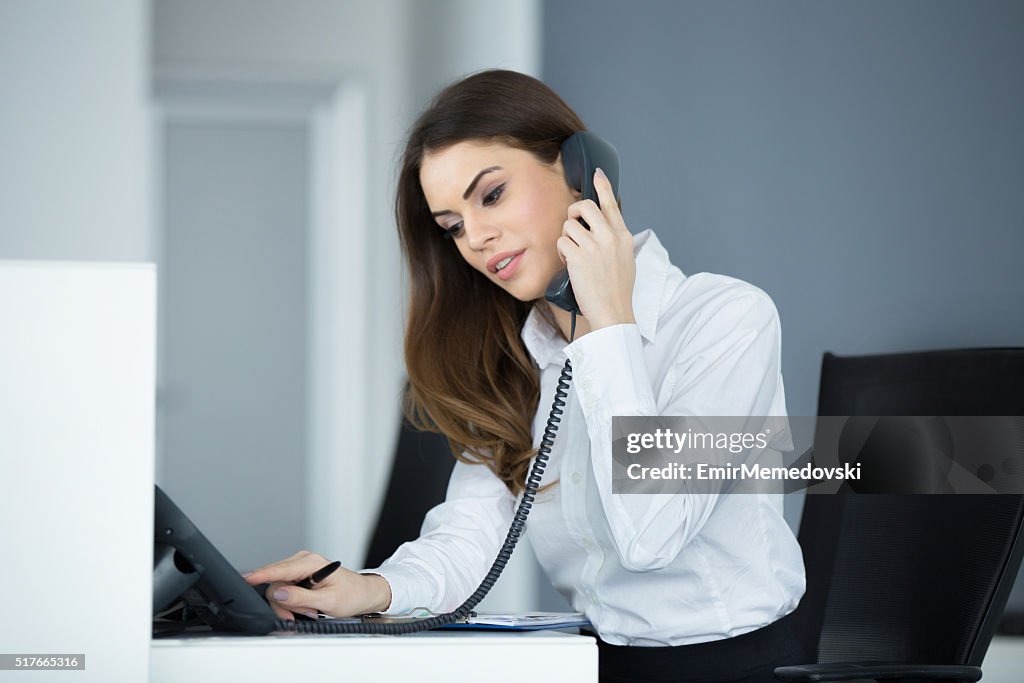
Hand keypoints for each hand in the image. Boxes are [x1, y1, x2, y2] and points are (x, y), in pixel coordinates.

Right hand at [243, 550, 391, 619]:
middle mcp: (303, 560)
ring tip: (311, 610)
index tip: (246, 578)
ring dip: (290, 604)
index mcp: (311, 562)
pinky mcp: (298, 574)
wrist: (363, 593)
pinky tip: (307, 606)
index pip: (279, 569)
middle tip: (303, 614)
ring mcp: (300, 566)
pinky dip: (293, 601)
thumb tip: (278, 593)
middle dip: (284, 603)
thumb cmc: (351, 594)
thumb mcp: (327, 601)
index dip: (261, 575)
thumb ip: (300, 598)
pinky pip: (285, 588)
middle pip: (275, 582)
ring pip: (278, 588)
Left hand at [556, 167, 635, 329]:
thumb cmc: (617, 291)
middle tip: (572, 223)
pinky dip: (562, 251)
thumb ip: (615, 241)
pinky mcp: (578, 257)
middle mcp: (610, 237)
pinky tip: (568, 262)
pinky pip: (562, 241)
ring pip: (569, 224)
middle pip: (585, 206)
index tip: (597, 174)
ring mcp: (594, 246)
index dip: (603, 187)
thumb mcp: (626, 260)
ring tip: (572, 253)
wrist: (613, 312)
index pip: (612, 205)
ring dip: (566, 237)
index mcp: (623, 237)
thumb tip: (603, 228)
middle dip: (573, 211)